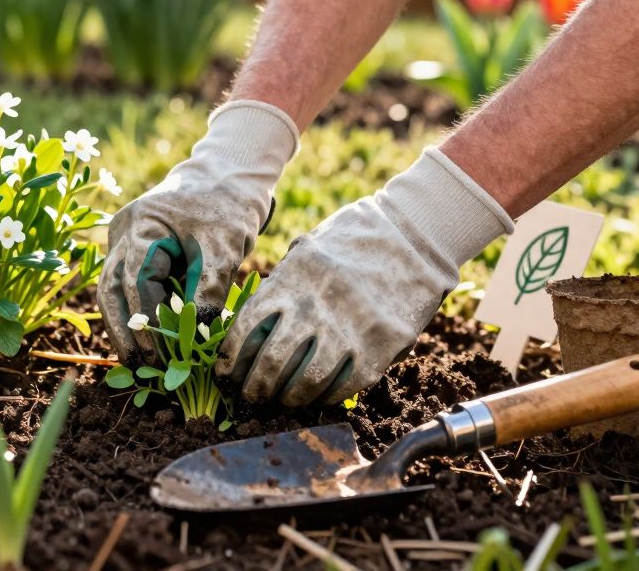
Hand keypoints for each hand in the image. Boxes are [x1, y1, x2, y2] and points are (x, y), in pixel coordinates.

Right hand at [97, 101, 298, 364]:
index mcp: (141, 223)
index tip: (157, 351)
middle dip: (124, 328)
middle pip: (111, 287)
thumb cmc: (227, 205)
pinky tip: (145, 339)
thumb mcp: (225, 244)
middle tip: (138, 364)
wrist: (226, 175)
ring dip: (123, 324)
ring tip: (137, 360)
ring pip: (112, 289)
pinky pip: (126, 285)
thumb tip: (199, 334)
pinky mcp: (133, 250)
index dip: (145, 317)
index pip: (135, 278)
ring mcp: (123, 240)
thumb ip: (210, 286)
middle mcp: (123, 231)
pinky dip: (134, 311)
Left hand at [215, 147, 513, 405]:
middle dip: (255, 387)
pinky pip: (343, 386)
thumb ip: (280, 286)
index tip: (226, 373)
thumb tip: (249, 327)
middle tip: (250, 397)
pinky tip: (317, 394)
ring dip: (288, 398)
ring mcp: (348, 330)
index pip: (247, 329)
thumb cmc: (351, 241)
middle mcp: (314, 308)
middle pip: (271, 362)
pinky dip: (324, 396)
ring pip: (305, 382)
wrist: (412, 238)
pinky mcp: (379, 349)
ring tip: (282, 400)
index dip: (231, 358)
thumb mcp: (305, 251)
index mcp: (290, 280)